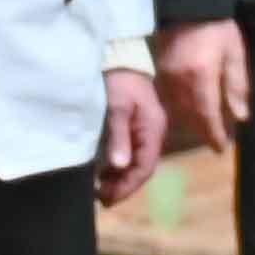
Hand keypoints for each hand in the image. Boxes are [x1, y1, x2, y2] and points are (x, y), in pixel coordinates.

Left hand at [93, 63, 167, 204]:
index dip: (128, 186)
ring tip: (101, 189)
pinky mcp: (136, 126)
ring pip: (136, 162)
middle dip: (123, 186)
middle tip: (102, 199)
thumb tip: (120, 167)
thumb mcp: (117, 108)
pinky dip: (119, 165)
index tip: (109, 199)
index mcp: (153, 129)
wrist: (121, 56)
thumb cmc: (118, 80)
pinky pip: (131, 152)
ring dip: (120, 177)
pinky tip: (105, 171)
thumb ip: (119, 137)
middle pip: (142, 168)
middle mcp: (154, 132)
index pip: (145, 167)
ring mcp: (146, 130)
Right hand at [153, 18, 249, 154]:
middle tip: (216, 142)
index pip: (207, 114)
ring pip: (177, 111)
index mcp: (201, 76)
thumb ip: (236, 86)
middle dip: (203, 132)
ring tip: (205, 131)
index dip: (214, 134)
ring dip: (191, 124)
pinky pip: (168, 101)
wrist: (188, 4)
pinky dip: (179, 111)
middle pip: (191, 117)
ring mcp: (166, 77)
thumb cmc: (217, 28)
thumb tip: (240, 116)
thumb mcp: (234, 54)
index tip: (221, 148)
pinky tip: (188, 114)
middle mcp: (180, 81)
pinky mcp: (159, 72)